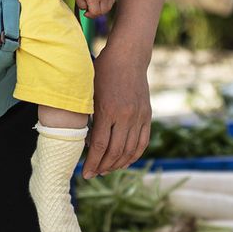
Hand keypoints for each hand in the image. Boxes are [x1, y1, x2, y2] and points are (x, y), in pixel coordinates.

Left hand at [72, 0, 115, 16]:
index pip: (96, 13)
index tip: (85, 13)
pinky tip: (102, 2)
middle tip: (90, 10)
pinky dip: (108, 4)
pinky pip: (112, 0)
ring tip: (96, 6)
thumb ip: (81, 4)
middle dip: (96, 14)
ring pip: (109, 7)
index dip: (90, 15)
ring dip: (102, 10)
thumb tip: (85, 10)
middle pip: (103, 12)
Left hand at [83, 39, 151, 177]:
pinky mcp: (147, 115)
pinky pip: (143, 142)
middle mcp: (125, 115)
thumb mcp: (90, 93)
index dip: (92, 162)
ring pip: (130, 150)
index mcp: (107, 110)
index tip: (85, 174)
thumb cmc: (102, 72)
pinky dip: (134, 155)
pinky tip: (125, 162)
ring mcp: (139, 116)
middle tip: (94, 174)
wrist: (127, 57)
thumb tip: (85, 143)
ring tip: (107, 169)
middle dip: (103, 167)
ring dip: (118, 164)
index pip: (99, 145)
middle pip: (115, 151)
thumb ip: (89, 118)